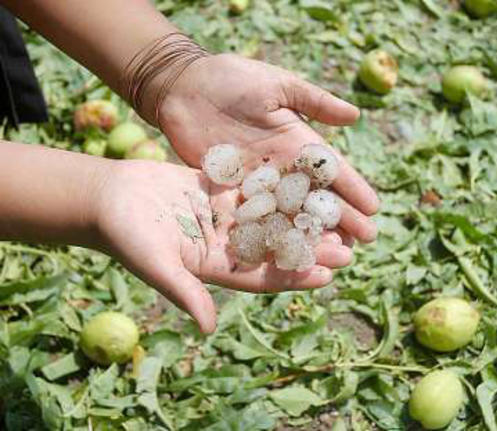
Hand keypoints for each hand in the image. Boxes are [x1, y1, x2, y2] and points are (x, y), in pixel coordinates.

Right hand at [93, 160, 353, 332]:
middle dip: (309, 247)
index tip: (327, 275)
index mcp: (214, 266)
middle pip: (274, 247)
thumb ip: (184, 292)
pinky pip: (254, 187)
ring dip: (300, 216)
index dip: (294, 277)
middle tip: (347, 246)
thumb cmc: (125, 234)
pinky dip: (278, 185)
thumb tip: (209, 329)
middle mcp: (224, 243)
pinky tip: (306, 178)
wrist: (106, 197)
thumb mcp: (156, 264)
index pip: (262, 276)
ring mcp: (222, 216)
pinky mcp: (217, 190)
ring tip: (336, 213)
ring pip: (270, 216)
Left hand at [157, 54, 378, 242]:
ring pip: (290, 212)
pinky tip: (287, 251)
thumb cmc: (231, 77)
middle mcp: (282, 166)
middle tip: (364, 242)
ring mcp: (257, 182)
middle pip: (315, 196)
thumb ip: (314, 101)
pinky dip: (272, 233)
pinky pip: (255, 216)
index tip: (373, 209)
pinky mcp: (229, 191)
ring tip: (333, 254)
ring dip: (311, 232)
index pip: (331, 169)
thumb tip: (355, 115)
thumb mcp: (277, 84)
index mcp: (298, 141)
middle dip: (340, 218)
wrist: (181, 86)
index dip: (352, 188)